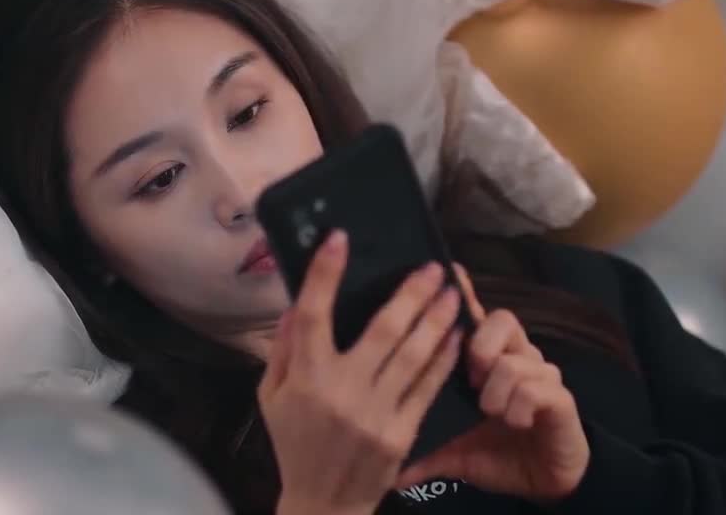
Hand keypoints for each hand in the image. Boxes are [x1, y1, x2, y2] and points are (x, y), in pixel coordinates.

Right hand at [259, 230, 465, 514]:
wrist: (323, 503)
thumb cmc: (294, 445)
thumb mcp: (270, 398)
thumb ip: (282, 351)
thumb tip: (294, 306)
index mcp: (305, 378)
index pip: (313, 315)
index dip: (325, 274)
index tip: (338, 238)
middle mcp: (341, 391)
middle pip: (382, 330)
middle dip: (409, 293)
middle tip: (430, 266)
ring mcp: (375, 413)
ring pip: (412, 355)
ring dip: (435, 320)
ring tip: (451, 292)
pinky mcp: (402, 432)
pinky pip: (427, 387)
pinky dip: (443, 358)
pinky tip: (455, 335)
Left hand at [394, 265, 589, 503]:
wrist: (546, 484)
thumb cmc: (498, 456)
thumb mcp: (455, 453)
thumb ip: (424, 451)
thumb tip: (389, 472)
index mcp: (490, 362)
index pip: (476, 317)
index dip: (464, 294)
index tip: (449, 272)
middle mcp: (517, 359)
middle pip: (502, 320)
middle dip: (481, 344)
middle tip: (472, 378)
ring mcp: (541, 376)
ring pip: (514, 358)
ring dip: (497, 388)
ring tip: (491, 411)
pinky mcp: (561, 399)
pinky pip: (537, 387)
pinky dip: (519, 406)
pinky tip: (515, 422)